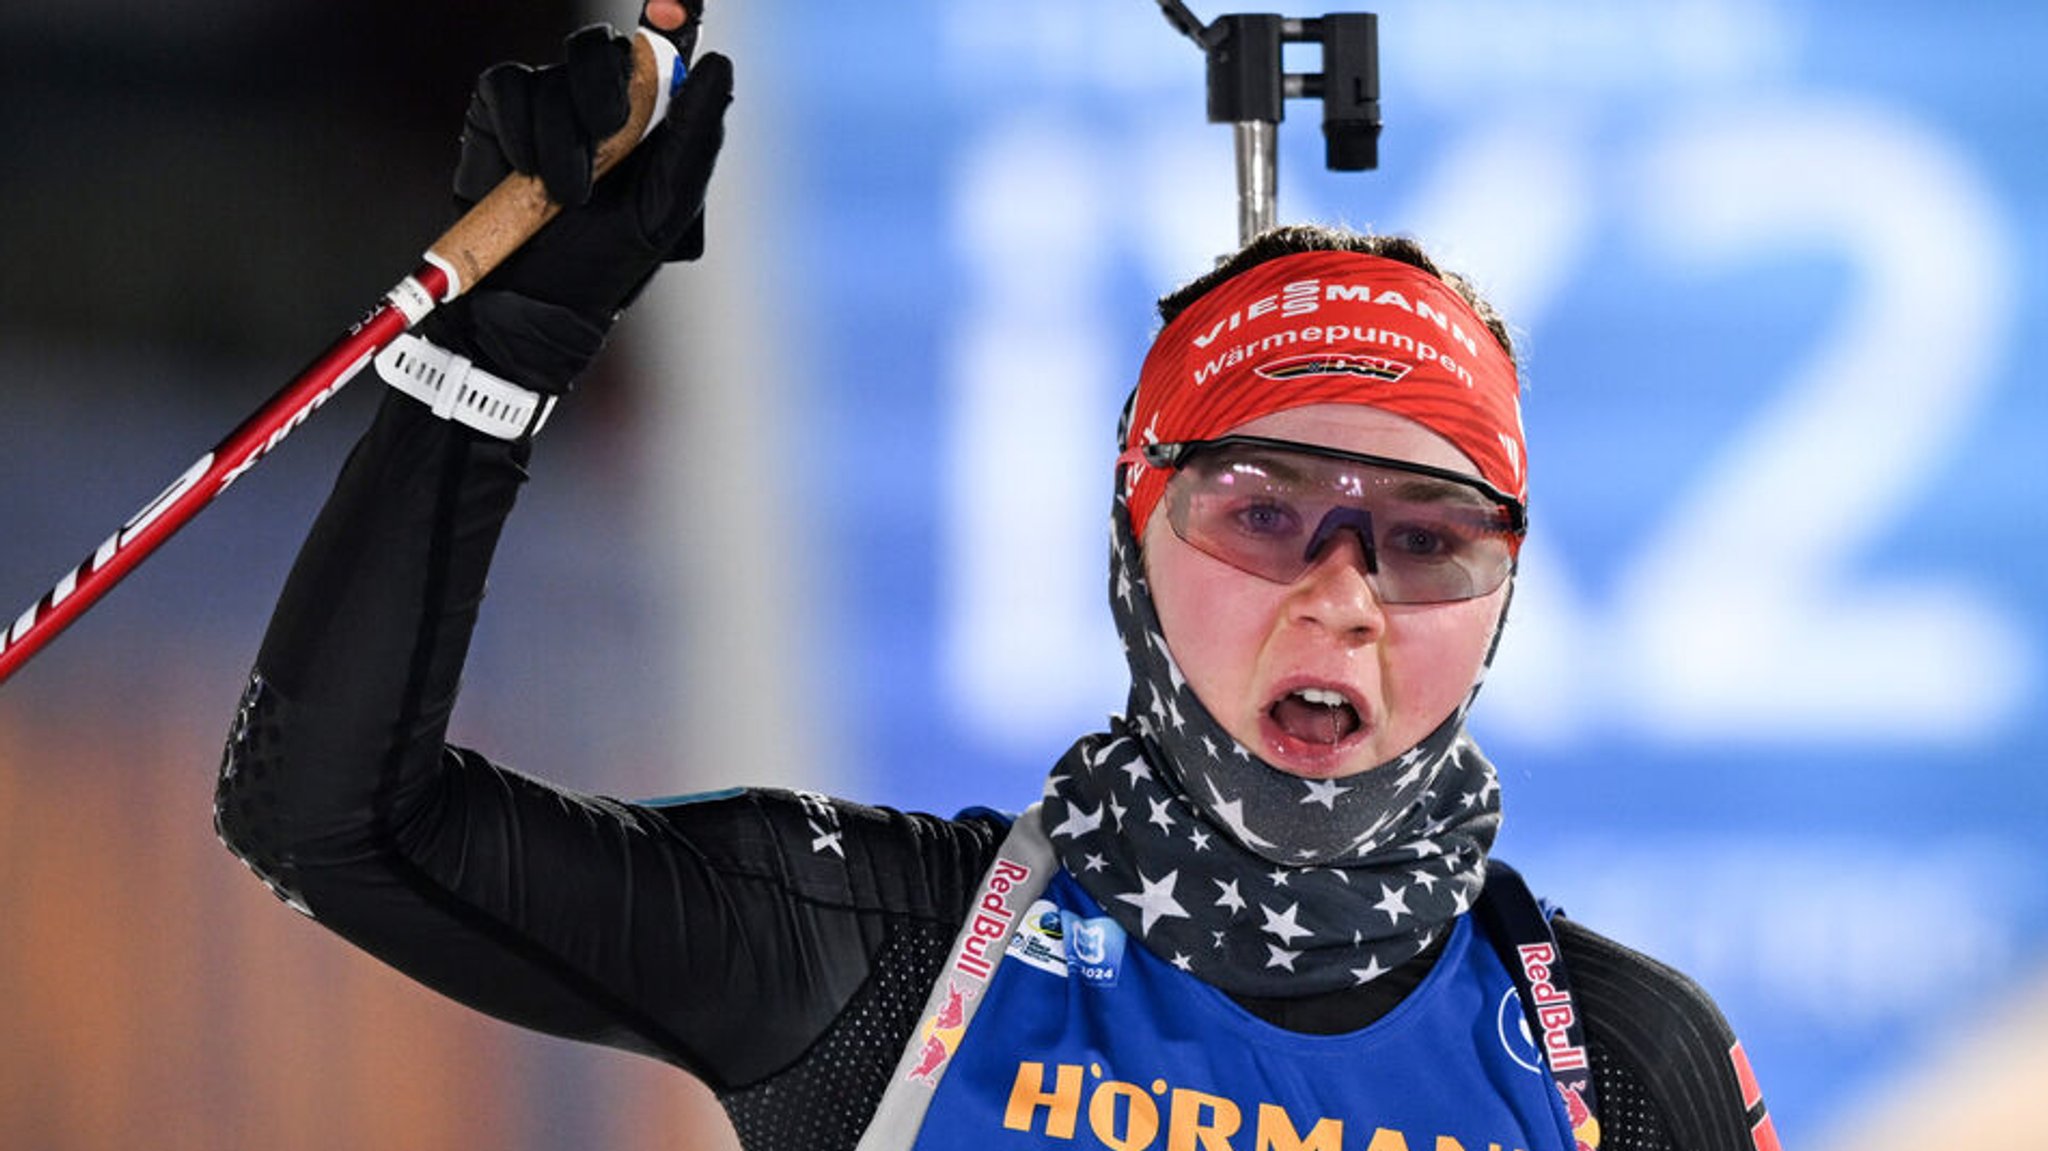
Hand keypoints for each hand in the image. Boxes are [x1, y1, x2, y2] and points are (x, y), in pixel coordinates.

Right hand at [421, 9, 731, 394]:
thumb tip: (717, 61)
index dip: (672, 13)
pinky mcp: (496, 115)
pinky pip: (507, 88)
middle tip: (609, 138)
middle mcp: (599, 103)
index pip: (664, 46)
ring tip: (570, 196)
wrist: (534, 302)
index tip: (673, 3)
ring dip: (563, 138)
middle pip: (601, 47)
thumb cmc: (607, 263)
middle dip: (605, 90)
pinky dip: (521, 131)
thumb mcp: (667, 206)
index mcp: (651, 119)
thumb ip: (696, 135)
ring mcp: (546, 105)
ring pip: (554, 77)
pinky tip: (529, 177)